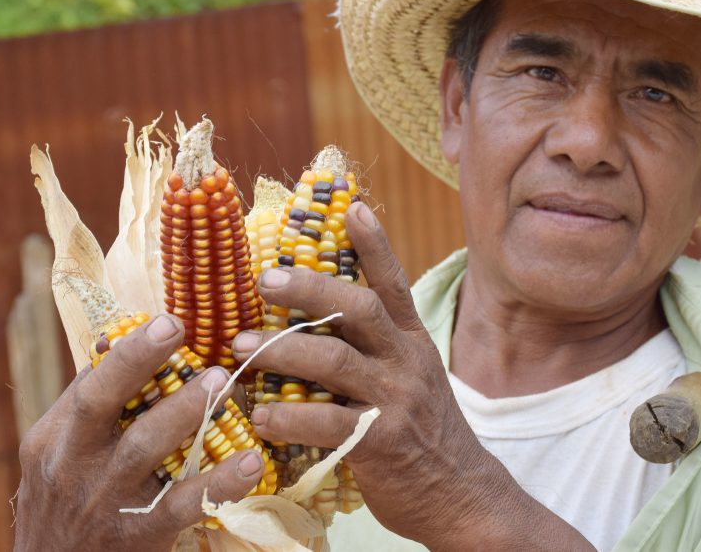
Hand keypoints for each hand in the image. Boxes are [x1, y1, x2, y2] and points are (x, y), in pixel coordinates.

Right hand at [14, 314, 265, 551]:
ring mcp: (104, 500)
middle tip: (176, 327)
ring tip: (220, 381)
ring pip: (141, 449)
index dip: (127, 350)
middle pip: (98, 403)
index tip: (166, 320)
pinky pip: (181, 505)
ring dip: (183, 412)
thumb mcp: (59, 457)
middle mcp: (72, 465)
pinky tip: (253, 461)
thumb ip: (89, 407)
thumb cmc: (66, 507)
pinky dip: (218, 482)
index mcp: (53, 439)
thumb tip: (116, 343)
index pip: (88, 385)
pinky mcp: (137, 534)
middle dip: (135, 362)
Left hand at [234, 203, 590, 550]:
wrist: (459, 494)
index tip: (352, 206)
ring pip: (334, 361)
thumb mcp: (412, 378)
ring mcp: (395, 400)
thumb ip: (374, 349)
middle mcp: (406, 361)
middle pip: (359, 309)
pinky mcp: (380, 442)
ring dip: (282, 351)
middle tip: (265, 278)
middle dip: (310, 288)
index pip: (393, 282)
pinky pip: (325, 422)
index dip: (374, 244)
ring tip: (241, 346)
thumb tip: (316, 322)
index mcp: (412, 340)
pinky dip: (286, 417)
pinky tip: (259, 416)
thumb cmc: (422, 432)